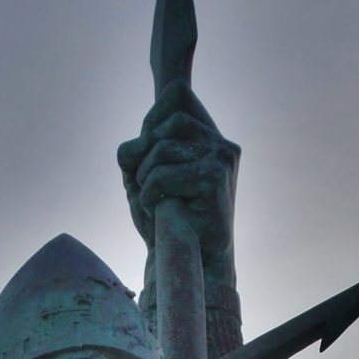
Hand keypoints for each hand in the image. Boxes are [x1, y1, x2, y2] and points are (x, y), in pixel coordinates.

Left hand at [117, 80, 238, 283]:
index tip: (147, 154)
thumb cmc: (166, 221)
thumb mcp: (142, 176)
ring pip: (161, 148)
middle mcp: (222, 144)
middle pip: (166, 121)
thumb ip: (138, 148)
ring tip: (154, 200)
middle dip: (144, 153)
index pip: (177, 96)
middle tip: (146, 184)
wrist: (188, 263)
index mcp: (211, 138)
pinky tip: (161, 211)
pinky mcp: (215, 178)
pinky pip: (162, 174)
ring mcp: (222, 159)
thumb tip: (137, 143)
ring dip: (145, 177)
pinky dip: (150, 194)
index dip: (152, 120)